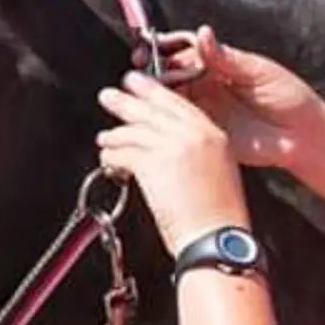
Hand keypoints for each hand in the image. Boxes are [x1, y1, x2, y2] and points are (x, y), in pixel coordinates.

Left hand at [96, 70, 249, 257]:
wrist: (215, 238)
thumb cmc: (219, 218)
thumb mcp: (220, 172)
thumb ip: (198, 151)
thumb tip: (168, 146)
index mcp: (214, 135)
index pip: (179, 104)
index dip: (154, 93)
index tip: (139, 86)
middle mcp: (194, 135)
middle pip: (153, 111)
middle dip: (127, 102)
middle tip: (110, 96)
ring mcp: (172, 147)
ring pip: (134, 131)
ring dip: (115, 135)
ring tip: (104, 137)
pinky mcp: (151, 164)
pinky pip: (122, 153)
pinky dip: (111, 157)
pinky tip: (108, 160)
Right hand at [142, 26, 324, 169]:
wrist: (303, 136)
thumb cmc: (289, 99)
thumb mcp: (259, 72)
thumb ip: (227, 57)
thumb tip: (202, 34)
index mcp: (220, 64)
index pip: (185, 49)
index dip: (165, 47)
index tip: (151, 46)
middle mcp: (208, 84)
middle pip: (170, 72)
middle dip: (152, 69)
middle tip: (140, 70)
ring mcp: (205, 109)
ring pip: (169, 98)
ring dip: (152, 94)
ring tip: (142, 92)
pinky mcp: (205, 132)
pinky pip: (179, 124)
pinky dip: (163, 120)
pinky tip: (154, 116)